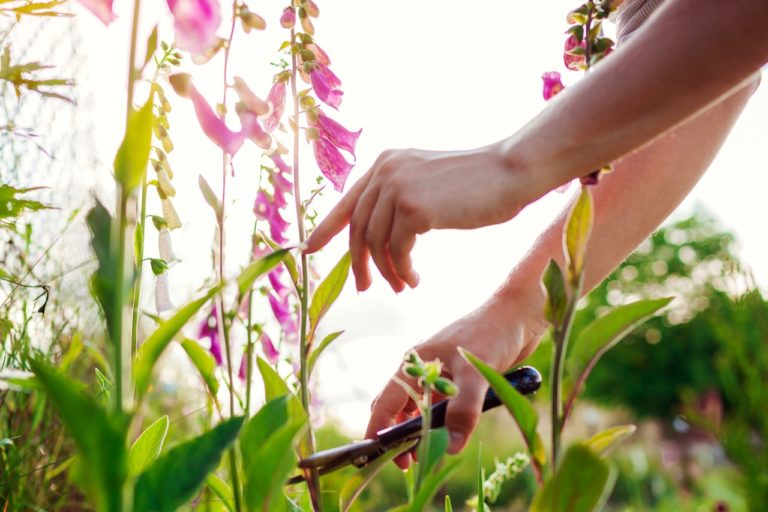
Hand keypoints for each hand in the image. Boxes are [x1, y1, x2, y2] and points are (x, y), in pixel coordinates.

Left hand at [302, 145, 535, 291]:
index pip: (347, 200)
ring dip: (386, 272)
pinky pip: (396, 251)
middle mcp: (385, 171)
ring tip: (402, 286)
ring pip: (376, 243)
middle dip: (359, 262)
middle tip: (364, 288)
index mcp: (386, 163)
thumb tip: (379, 238)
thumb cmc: (478, 184)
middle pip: (357, 228)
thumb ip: (400, 200)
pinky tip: (415, 279)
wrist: (510, 172)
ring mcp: (397, 188)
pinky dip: (402, 271)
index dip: (325, 228)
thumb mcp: (429, 185)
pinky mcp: (413, 209)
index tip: (308, 250)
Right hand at [365, 292, 544, 468]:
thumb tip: (450, 446)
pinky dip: (440, 421)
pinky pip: (442, 405)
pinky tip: (450, 434)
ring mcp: (441, 373)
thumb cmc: (493, 334)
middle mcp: (423, 368)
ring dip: (421, 430)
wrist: (518, 313)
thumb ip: (463, 409)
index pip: (387, 402)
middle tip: (409, 463)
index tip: (377, 455)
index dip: (379, 429)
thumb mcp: (476, 373)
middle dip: (399, 435)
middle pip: (399, 407)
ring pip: (421, 408)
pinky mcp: (459, 378)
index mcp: (415, 363)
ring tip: (428, 453)